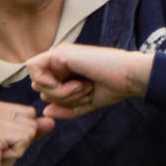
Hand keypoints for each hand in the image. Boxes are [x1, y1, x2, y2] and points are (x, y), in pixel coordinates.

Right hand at [0, 100, 56, 165]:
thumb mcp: (15, 143)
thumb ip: (32, 130)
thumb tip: (52, 121)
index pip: (29, 113)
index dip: (23, 133)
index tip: (3, 143)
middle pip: (31, 120)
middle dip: (22, 140)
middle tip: (1, 150)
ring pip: (30, 130)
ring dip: (19, 148)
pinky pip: (24, 140)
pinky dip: (17, 154)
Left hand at [28, 43, 151, 118]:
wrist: (129, 76)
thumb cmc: (114, 87)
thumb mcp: (86, 103)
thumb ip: (66, 109)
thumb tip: (46, 112)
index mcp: (65, 68)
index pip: (44, 88)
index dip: (57, 99)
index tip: (80, 98)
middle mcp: (59, 59)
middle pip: (38, 86)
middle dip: (59, 98)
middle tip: (83, 92)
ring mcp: (58, 54)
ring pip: (36, 82)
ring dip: (61, 94)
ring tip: (84, 87)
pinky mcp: (58, 53)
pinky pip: (38, 76)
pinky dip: (56, 88)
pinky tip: (78, 84)